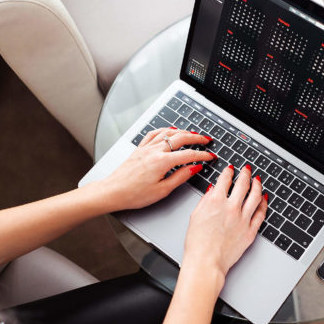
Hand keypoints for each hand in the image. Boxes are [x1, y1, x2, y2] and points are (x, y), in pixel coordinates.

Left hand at [92, 128, 215, 210]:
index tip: (210, 156)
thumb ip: (180, 177)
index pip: (189, 155)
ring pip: (168, 133)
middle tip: (206, 140)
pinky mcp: (139, 149)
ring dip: (182, 131)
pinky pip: (154, 134)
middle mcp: (154, 151)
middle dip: (196, 138)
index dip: (202, 155)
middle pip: (180, 138)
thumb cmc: (134, 194)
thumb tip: (194, 168)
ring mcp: (146, 148)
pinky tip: (169, 130)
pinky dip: (164, 130)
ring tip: (192, 133)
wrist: (113, 192)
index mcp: (162, 162)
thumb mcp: (162, 190)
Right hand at [183, 164, 267, 276]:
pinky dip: (264, 203)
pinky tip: (264, 198)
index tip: (230, 169)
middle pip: (243, 184)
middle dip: (245, 173)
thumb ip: (205, 200)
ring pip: (255, 196)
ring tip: (257, 180)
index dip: (228, 172)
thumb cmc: (197, 244)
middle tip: (246, 169)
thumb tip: (212, 190)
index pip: (225, 180)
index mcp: (215, 201)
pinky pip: (261, 213)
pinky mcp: (250, 231)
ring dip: (257, 185)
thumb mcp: (195, 216)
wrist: (206, 262)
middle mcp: (231, 208)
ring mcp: (243, 219)